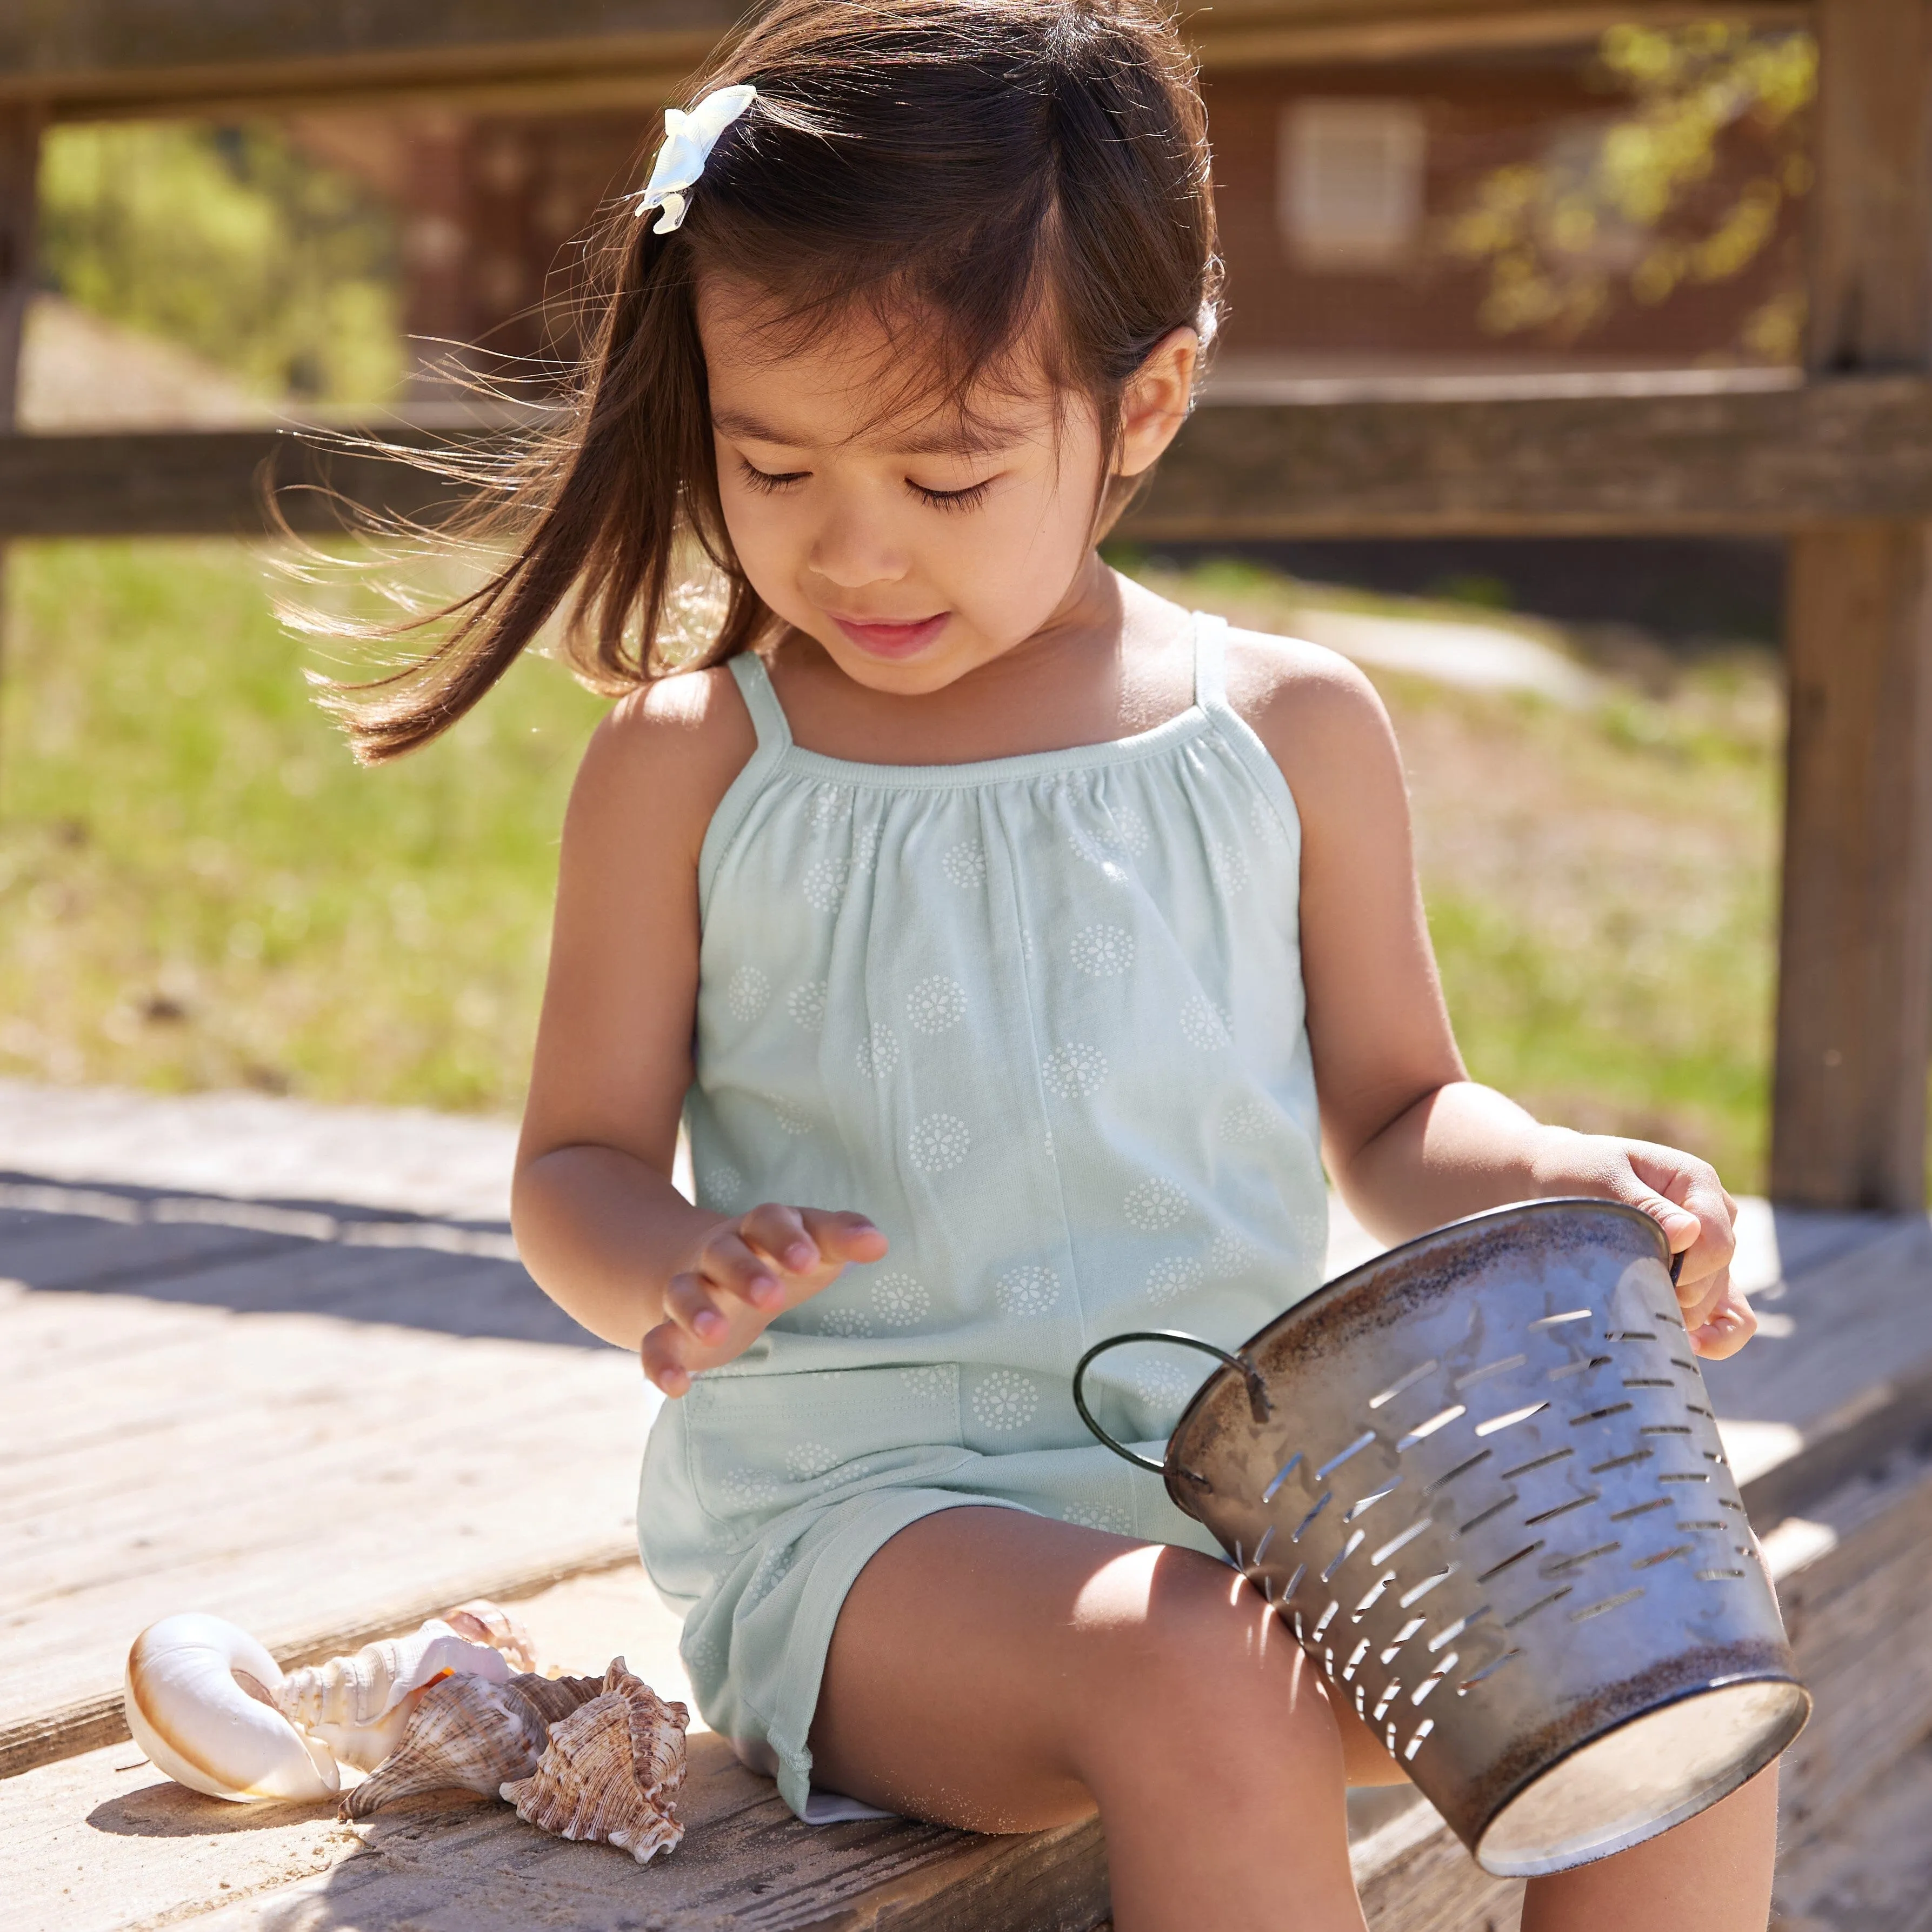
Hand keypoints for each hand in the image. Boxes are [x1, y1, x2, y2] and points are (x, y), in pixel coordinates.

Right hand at [642, 1203, 887, 1395]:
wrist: (709, 1268)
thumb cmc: (780, 1255)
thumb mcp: (812, 1243)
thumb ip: (842, 1238)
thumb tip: (879, 1243)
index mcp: (757, 1229)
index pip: (768, 1221)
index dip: (786, 1238)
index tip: (809, 1260)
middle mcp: (717, 1255)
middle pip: (723, 1254)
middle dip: (744, 1273)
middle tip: (772, 1298)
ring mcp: (691, 1290)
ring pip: (683, 1292)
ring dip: (695, 1311)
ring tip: (714, 1333)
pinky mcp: (672, 1331)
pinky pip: (656, 1342)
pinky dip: (659, 1362)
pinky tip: (676, 1387)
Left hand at [1532, 1130, 1755, 1359]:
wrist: (1560, 1184)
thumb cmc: (1578, 1174)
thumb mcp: (1602, 1178)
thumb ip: (1645, 1204)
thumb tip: (1688, 1233)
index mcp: (1698, 1182)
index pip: (1715, 1242)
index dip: (1684, 1269)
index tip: (1639, 1272)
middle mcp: (1715, 1215)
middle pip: (1716, 1274)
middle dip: (1673, 1291)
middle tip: (1623, 1285)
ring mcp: (1711, 1250)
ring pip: (1720, 1299)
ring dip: (1678, 1313)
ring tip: (1633, 1307)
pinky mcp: (1703, 1278)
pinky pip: (1734, 1317)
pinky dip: (1719, 1337)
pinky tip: (1689, 1347)